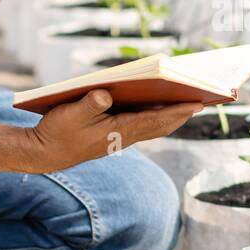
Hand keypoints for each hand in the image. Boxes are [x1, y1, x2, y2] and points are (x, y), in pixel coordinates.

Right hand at [17, 89, 201, 173]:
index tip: (198, 103)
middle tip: (205, 100)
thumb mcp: (68, 115)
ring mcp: (120, 138)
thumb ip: (87, 105)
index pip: (155, 120)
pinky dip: (157, 117)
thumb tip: (104, 95)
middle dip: (182, 113)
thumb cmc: (56, 132)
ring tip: (190, 102)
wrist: (44, 154)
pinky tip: (161, 106)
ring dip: (173, 116)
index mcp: (117, 130)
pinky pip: (143, 126)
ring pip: (154, 126)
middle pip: (161, 124)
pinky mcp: (114, 136)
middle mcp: (123, 136)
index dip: (177, 111)